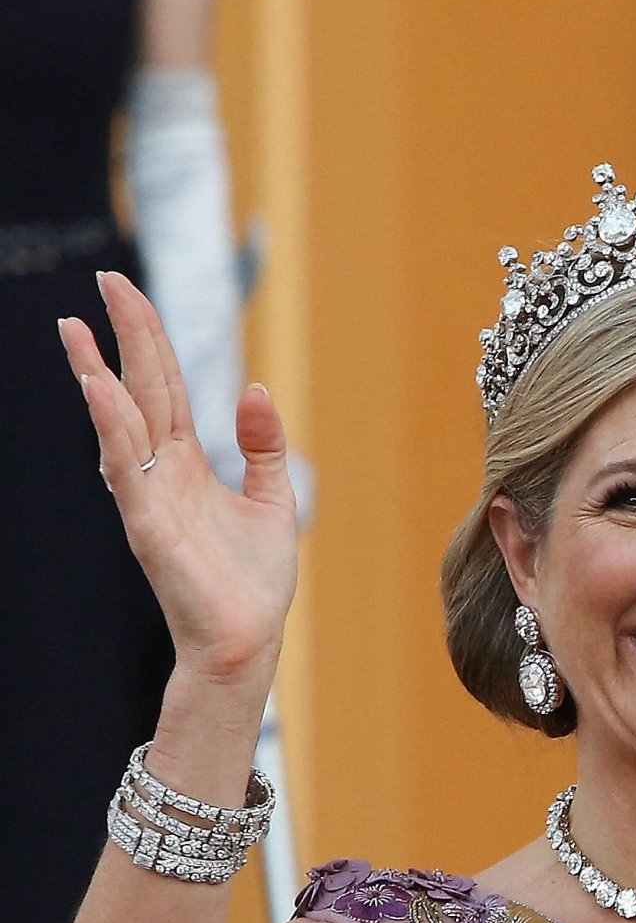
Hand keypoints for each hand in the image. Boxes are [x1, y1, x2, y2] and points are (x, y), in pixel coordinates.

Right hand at [58, 269, 298, 688]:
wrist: (247, 642)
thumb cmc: (253, 583)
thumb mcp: (272, 500)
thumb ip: (262, 446)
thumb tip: (253, 389)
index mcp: (188, 463)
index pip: (164, 386)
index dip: (148, 337)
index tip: (126, 290)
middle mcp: (162, 473)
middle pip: (139, 390)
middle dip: (123, 336)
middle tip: (105, 279)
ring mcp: (151, 498)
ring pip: (121, 425)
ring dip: (99, 377)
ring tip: (77, 330)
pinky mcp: (149, 528)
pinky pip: (127, 471)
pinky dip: (113, 431)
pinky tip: (100, 393)